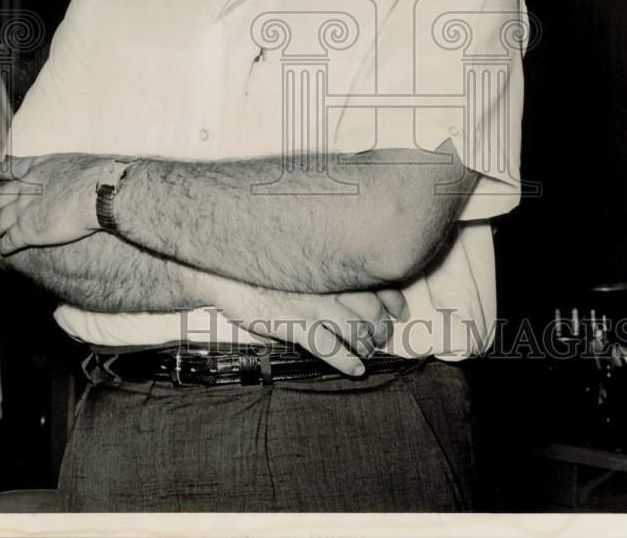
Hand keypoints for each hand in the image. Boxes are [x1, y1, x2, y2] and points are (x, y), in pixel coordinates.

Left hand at [0, 153, 105, 253]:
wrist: (95, 193)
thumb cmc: (92, 176)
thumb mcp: (71, 161)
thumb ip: (58, 165)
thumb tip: (65, 169)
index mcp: (35, 170)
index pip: (11, 169)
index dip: (1, 173)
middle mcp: (23, 190)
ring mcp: (22, 211)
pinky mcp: (26, 232)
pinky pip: (9, 241)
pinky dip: (3, 246)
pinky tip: (2, 250)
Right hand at [207, 276, 408, 376]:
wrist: (225, 270)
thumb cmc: (260, 262)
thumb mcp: (297, 258)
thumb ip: (322, 270)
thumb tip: (346, 284)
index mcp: (331, 263)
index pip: (376, 280)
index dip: (394, 300)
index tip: (400, 311)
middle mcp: (328, 281)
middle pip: (371, 309)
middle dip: (381, 327)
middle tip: (382, 337)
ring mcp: (313, 303)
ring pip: (355, 330)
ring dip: (366, 346)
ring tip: (368, 353)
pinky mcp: (296, 324)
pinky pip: (330, 348)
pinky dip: (347, 361)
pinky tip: (356, 368)